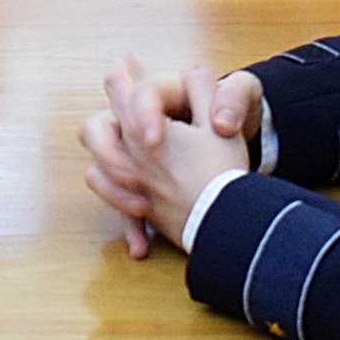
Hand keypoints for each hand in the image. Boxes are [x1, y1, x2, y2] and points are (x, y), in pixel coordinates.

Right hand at [81, 56, 253, 256]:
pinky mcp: (139, 185)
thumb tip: (222, 122)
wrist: (235, 143)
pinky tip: (142, 246)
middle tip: (135, 177)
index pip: (135, 93)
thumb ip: (235, 96)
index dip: (140, 112)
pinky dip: (130, 225)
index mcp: (161, 94)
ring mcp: (132, 155)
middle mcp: (136, 122)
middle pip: (95, 127)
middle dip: (108, 152)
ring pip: (98, 168)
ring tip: (142, 209)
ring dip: (112, 190)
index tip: (154, 140)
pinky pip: (121, 203)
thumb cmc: (234, 114)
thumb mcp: (243, 96)